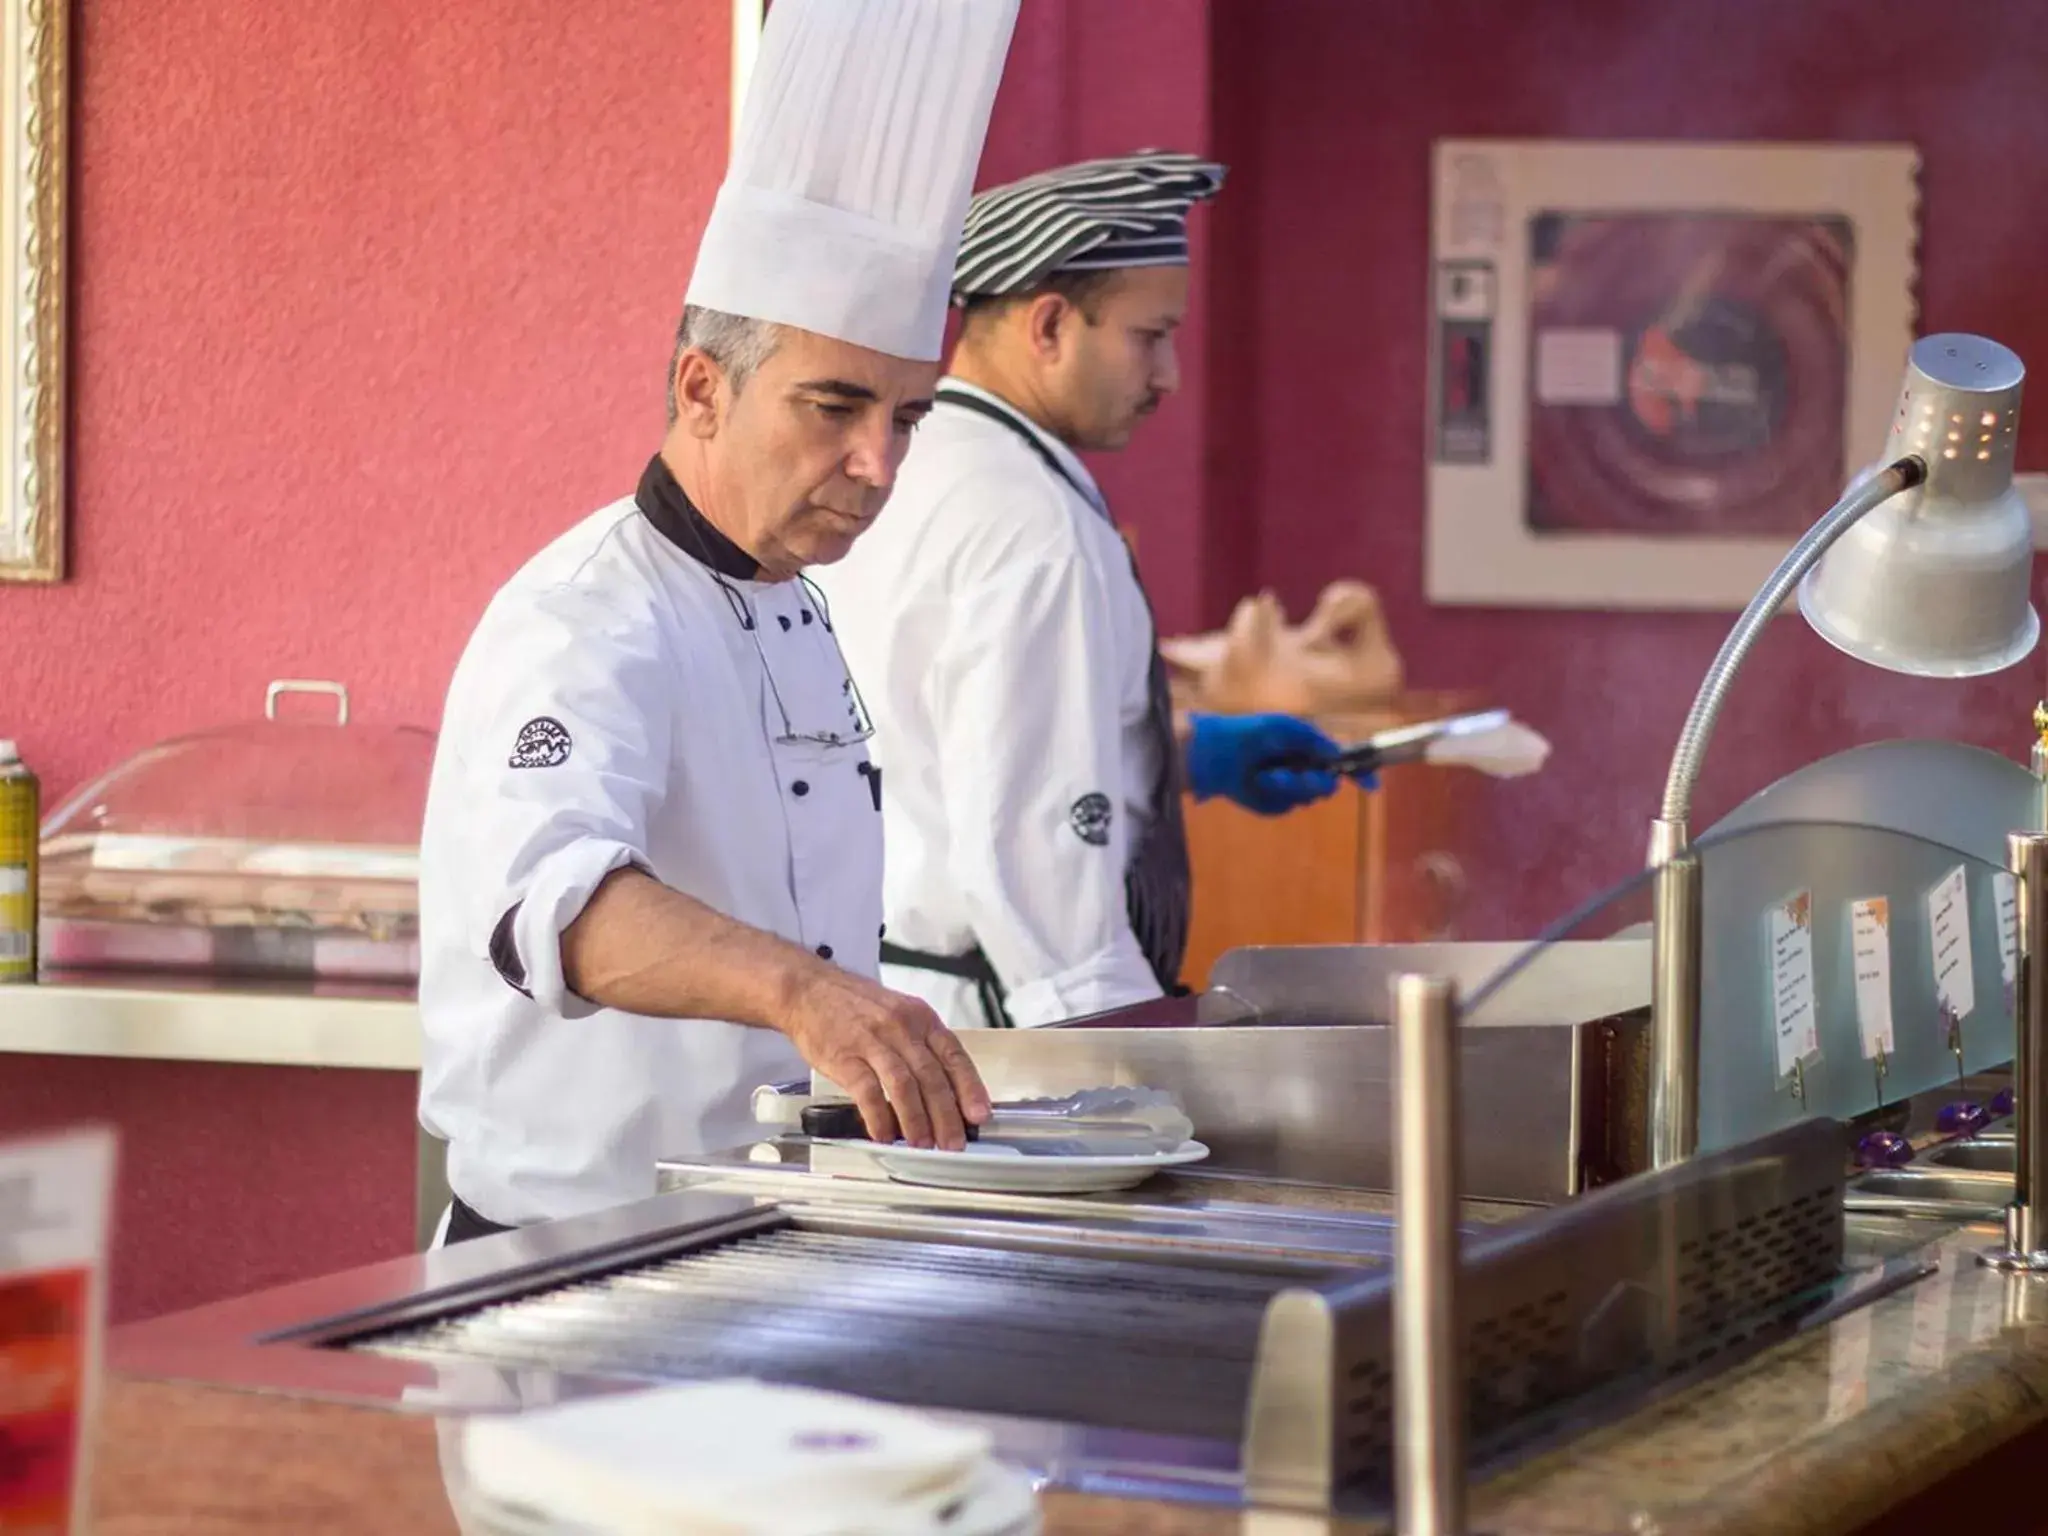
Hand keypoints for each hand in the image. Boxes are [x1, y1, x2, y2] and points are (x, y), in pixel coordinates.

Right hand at [777, 964, 990, 1149]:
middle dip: (946, 1116)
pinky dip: (879, 1117)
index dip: (970, 1088)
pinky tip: (884, 1134)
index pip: (954, 1055)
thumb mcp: (899, 1013)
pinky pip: (868, 1092)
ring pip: (904, 1086)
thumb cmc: (855, 1005)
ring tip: (922, 1144)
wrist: (808, 990)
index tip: (979, 1115)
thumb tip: (944, 1090)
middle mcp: (901, 1027)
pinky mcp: (845, 1056)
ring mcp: (872, 1041)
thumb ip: (921, 1045)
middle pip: (932, 1077)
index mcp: (920, 1017)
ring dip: (916, 1120)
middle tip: (953, 1143)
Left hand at [1185, 712, 1352, 815]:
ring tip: (1266, 774)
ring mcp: (1289, 789)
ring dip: (1289, 786)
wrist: (1218, 753)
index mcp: (1311, 750)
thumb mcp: (1288, 728)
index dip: (1361, 775)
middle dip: (1314, 782)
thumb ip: (1316, 739)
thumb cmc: (1252, 733)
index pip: (1344, 764)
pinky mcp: (1274, 805)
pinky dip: (1273, 795)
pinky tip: (1257, 782)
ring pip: (1307, 799)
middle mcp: (1304, 771)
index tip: (1372, 786)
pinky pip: (1286, 807)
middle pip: (1328, 787)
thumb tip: (1338, 754)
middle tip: (1298, 774)